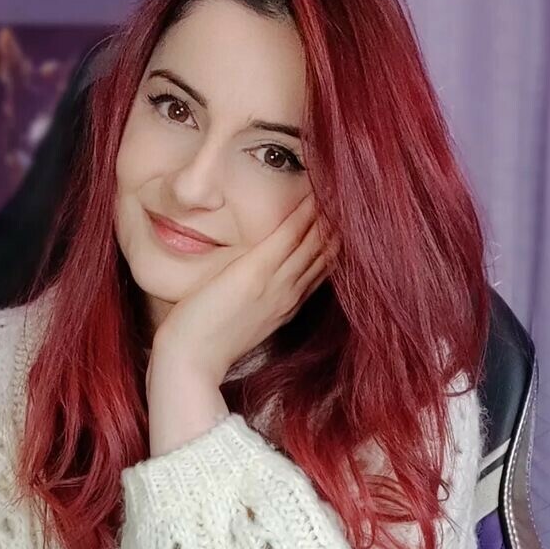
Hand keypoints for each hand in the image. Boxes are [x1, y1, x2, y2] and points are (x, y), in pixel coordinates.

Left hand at [151, 192, 338, 385]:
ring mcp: (277, 285)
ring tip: (344, 184)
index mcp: (285, 307)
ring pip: (316, 242)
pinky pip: (291, 235)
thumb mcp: (237, 321)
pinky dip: (306, 213)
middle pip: (327, 255)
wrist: (191, 363)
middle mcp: (289, 295)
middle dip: (342, 226)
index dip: (335, 245)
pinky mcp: (257, 273)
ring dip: (331, 212)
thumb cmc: (204, 345)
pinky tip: (318, 190)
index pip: (320, 270)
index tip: (346, 223)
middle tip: (358, 197)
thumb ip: (250, 301)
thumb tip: (248, 284)